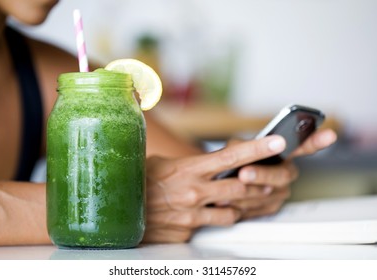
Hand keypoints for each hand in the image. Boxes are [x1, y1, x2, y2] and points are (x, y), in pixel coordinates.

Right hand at [142, 135, 286, 242]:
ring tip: (231, 199)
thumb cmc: (141, 182)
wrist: (120, 210)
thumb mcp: (162, 163)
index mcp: (189, 168)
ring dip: (238, 205)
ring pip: (233, 210)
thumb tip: (210, 161)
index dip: (258, 149)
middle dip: (257, 185)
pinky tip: (209, 214)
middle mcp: (194, 190)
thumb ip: (190, 163)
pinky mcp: (189, 230)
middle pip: (242, 187)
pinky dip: (218, 219)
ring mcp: (193, 212)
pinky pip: (214, 225)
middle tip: (266, 180)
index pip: (231, 156)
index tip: (278, 142)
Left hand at [228, 128, 336, 219]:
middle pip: (282, 175)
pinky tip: (229, 202)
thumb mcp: (235, 147)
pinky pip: (259, 209)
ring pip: (269, 195)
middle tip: (244, 173)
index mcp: (283, 153)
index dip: (317, 141)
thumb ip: (239, 147)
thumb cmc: (234, 160)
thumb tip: (237, 150)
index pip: (304, 146)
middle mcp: (286, 172)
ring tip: (228, 190)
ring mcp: (280, 191)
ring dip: (247, 193)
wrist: (225, 182)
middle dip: (262, 174)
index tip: (329, 135)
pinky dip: (243, 205)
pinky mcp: (269, 207)